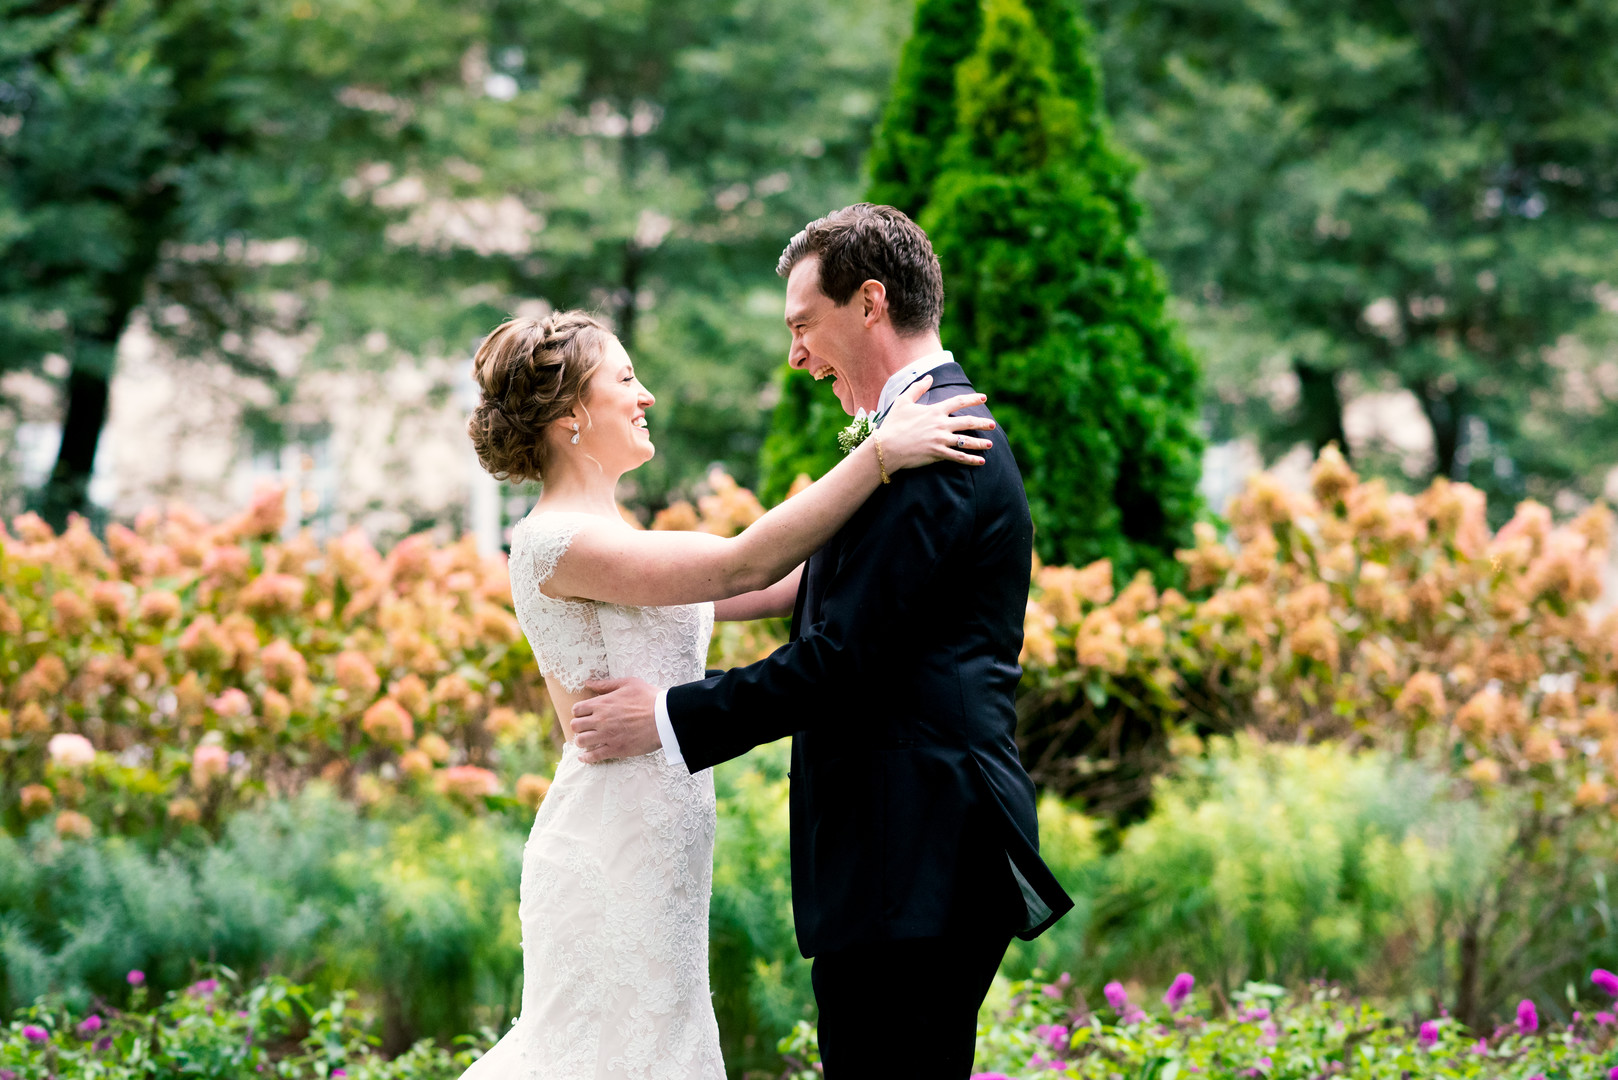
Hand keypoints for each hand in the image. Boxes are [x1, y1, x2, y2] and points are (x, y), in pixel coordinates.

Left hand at [571, 677, 661, 762]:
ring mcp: (607, 736)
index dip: (579, 712)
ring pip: (581, 742)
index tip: (585, 714)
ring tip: (588, 741)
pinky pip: (594, 757)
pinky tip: (586, 757)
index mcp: (602, 703)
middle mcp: (600, 720)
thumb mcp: (628, 683)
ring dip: (582, 741)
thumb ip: (606, 684)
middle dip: (579, 726)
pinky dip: (586, 758)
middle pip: (575, 726)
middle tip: (586, 728)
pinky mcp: (615, 749)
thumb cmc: (649, 698)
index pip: (577, 709)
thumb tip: (588, 683)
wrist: (664, 718)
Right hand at [877, 375, 995, 469]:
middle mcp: (941, 424)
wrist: (886, 447)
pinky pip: (958, 457)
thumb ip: (917, 388)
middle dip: (982, 423)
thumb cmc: (893, 424)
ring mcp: (940, 440)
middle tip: (992, 424)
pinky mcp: (938, 454)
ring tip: (990, 444)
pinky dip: (971, 459)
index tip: (984, 398)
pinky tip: (980, 461)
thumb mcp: (903, 401)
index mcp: (935, 410)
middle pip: (967, 422)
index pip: (958, 402)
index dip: (972, 399)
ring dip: (980, 443)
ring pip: (966, 441)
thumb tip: (928, 377)